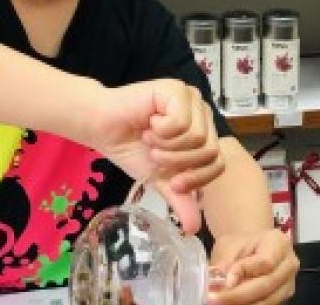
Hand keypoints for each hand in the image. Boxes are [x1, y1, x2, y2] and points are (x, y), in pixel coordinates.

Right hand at [80, 79, 223, 233]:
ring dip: (166, 146)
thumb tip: (194, 230)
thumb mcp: (160, 180)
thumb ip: (180, 199)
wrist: (102, 128)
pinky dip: (161, 131)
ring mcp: (191, 99)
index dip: (198, 178)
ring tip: (149, 139)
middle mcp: (202, 114)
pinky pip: (181, 122)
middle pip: (209, 151)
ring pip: (196, 137)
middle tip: (155, 156)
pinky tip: (148, 124)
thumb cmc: (132, 149)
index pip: (218, 163)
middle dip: (177, 162)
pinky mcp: (177, 89)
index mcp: (203, 133)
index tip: (175, 184)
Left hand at [207, 230, 298, 304]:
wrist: (251, 250)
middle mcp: (289, 264)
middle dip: (238, 295)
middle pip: (267, 285)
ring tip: (220, 302)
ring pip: (267, 300)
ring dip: (241, 304)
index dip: (243, 273)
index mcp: (279, 243)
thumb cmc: (240, 245)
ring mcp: (288, 283)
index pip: (265, 262)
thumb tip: (216, 283)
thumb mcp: (229, 246)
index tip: (222, 281)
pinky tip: (230, 303)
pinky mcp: (282, 297)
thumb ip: (224, 263)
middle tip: (214, 299)